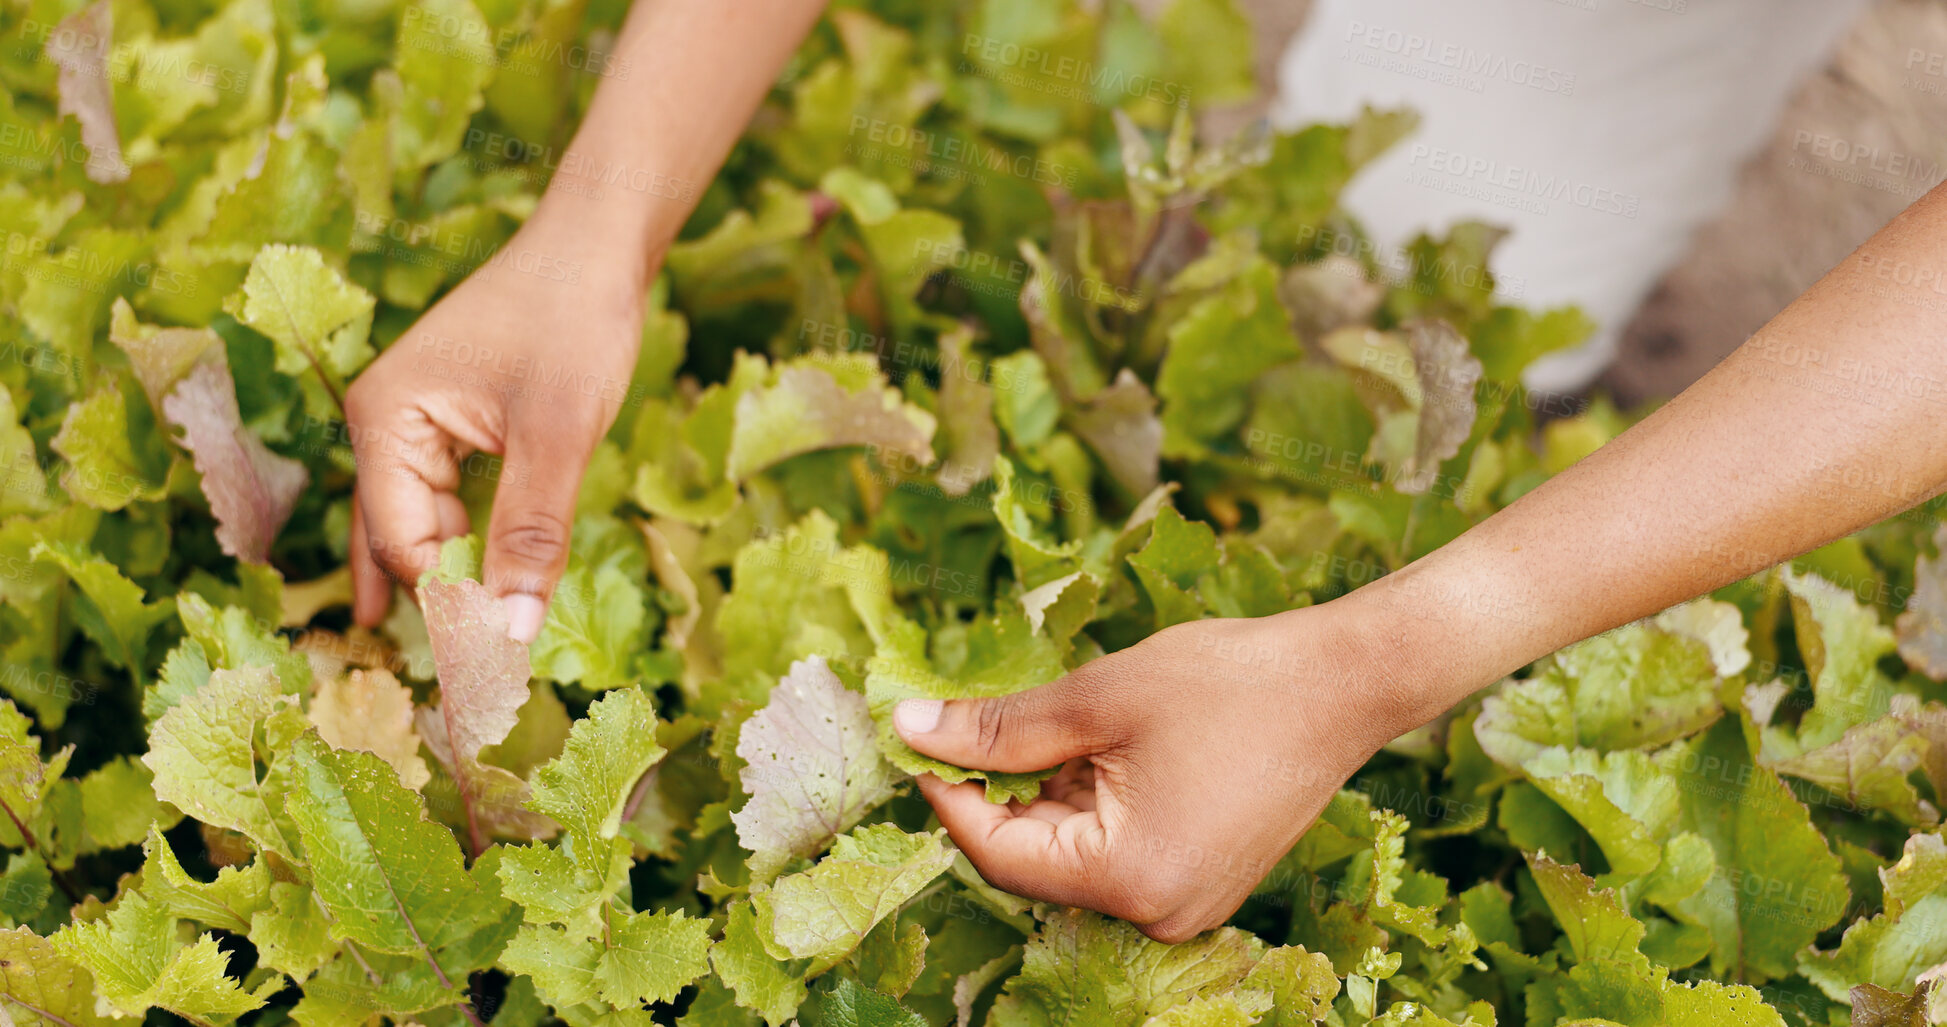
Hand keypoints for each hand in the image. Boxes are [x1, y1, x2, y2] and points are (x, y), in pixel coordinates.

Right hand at [345, 212, 646, 640]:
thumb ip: (531, 533)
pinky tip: (473, 596)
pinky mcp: (455, 423)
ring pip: (425, 525)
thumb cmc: (575, 321)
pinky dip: (468, 546)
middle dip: (435, 605)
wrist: (600, 243)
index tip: (489, 669)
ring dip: (451, 582)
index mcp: (384, 419)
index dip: (446, 606)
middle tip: (464, 694)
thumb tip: (508, 632)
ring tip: (460, 663)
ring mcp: (415, 422)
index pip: (404, 542)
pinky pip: (450, 502)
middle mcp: (383, 422)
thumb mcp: (559, 434)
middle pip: (401, 540)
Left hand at [896, 602, 1420, 941]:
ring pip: (1075, 853)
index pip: (1000, 854)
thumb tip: (912, 731)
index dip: (950, 794)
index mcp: (1132, 879)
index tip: (917, 737)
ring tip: (1052, 720)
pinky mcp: (1203, 880)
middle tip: (965, 720)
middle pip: (1037, 860)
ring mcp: (1186, 906)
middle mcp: (1160, 915)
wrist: (1345, 682)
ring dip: (1046, 792)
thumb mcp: (1099, 697)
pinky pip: (1117, 851)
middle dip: (999, 790)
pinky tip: (1096, 745)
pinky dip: (1091, 801)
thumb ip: (1001, 728)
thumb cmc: (1230, 683)